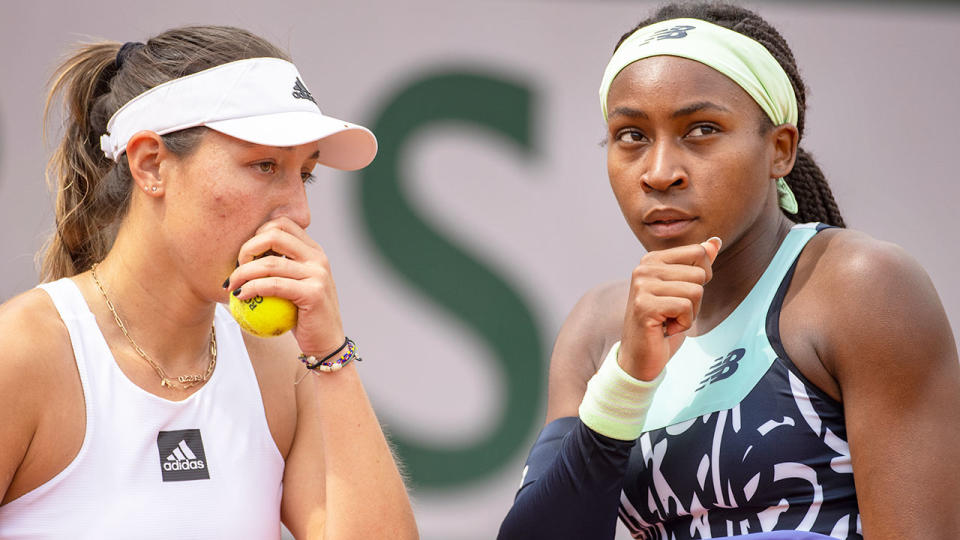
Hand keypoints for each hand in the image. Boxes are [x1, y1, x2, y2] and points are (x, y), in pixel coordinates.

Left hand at [227, 216, 344, 355]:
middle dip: (247, 248)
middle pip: (275, 235)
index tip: (245, 256)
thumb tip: (241, 254)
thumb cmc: (302, 316)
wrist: (325, 343)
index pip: (281, 224)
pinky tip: (240, 296)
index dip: (257, 234)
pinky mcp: (313, 293)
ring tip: (230, 286)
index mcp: (313, 250)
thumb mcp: (293, 285)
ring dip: (242, 273)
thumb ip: (279, 268)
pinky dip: (252, 288)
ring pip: (270, 263)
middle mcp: (318, 257)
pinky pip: (273, 285)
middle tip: (236, 268)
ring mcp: (318, 274)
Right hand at [619, 237, 720, 380]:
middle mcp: (644, 268)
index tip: (680, 294)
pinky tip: (665, 329)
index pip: (699, 252)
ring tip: (668, 320)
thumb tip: (714, 241)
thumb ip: (698, 265)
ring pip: (695, 291)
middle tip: (672, 312)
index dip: (702, 277)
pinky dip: (683, 324)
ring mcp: (642, 286)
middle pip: (700, 273)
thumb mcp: (684, 290)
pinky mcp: (644, 306)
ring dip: (690, 313)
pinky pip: (686, 307)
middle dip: (696, 300)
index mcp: (653, 259)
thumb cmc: (664, 324)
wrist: (640, 357)